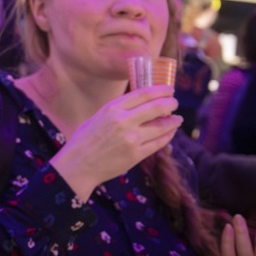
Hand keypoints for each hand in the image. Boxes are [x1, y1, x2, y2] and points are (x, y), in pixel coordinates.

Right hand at [48, 85, 180, 199]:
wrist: (78, 164)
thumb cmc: (85, 140)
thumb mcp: (98, 116)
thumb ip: (118, 110)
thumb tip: (142, 105)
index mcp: (112, 108)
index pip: (144, 93)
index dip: (160, 90)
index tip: (169, 90)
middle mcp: (123, 121)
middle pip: (157, 107)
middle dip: (171, 103)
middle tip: (175, 103)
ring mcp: (131, 138)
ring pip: (162, 126)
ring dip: (173, 121)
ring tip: (177, 119)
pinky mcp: (136, 154)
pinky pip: (159, 143)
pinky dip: (168, 136)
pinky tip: (170, 133)